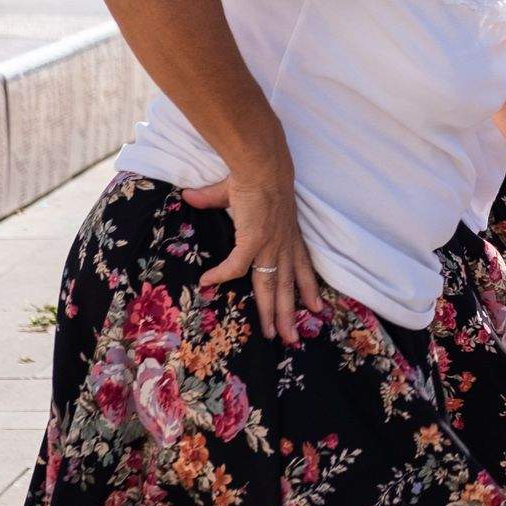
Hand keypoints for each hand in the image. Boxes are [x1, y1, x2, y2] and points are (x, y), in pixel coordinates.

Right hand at [187, 173, 323, 346]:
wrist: (262, 166)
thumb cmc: (254, 177)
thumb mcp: (239, 196)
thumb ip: (213, 199)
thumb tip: (189, 196)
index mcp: (287, 237)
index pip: (301, 269)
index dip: (308, 289)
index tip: (316, 308)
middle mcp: (283, 245)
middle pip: (287, 286)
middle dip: (290, 314)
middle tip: (293, 339)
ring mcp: (270, 245)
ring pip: (271, 286)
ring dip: (271, 312)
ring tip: (272, 335)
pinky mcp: (254, 240)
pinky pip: (237, 267)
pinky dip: (223, 276)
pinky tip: (208, 284)